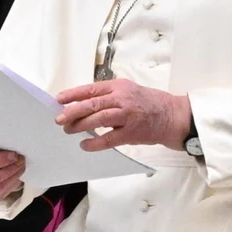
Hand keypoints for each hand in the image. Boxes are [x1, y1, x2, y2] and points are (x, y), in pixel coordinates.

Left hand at [55, 79, 191, 151]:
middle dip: (73, 111)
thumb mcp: (128, 91)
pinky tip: (84, 144)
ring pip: (99, 119)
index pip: (91, 89)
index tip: (59, 100)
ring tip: (68, 130)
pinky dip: (95, 142)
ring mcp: (127, 116)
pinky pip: (109, 139)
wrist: (172, 115)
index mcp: (119, 86)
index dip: (73, 94)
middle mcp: (122, 99)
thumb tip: (82, 103)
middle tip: (59, 119)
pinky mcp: (131, 133)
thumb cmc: (148, 103)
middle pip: (92, 104)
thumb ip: (108, 95)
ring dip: (81, 125)